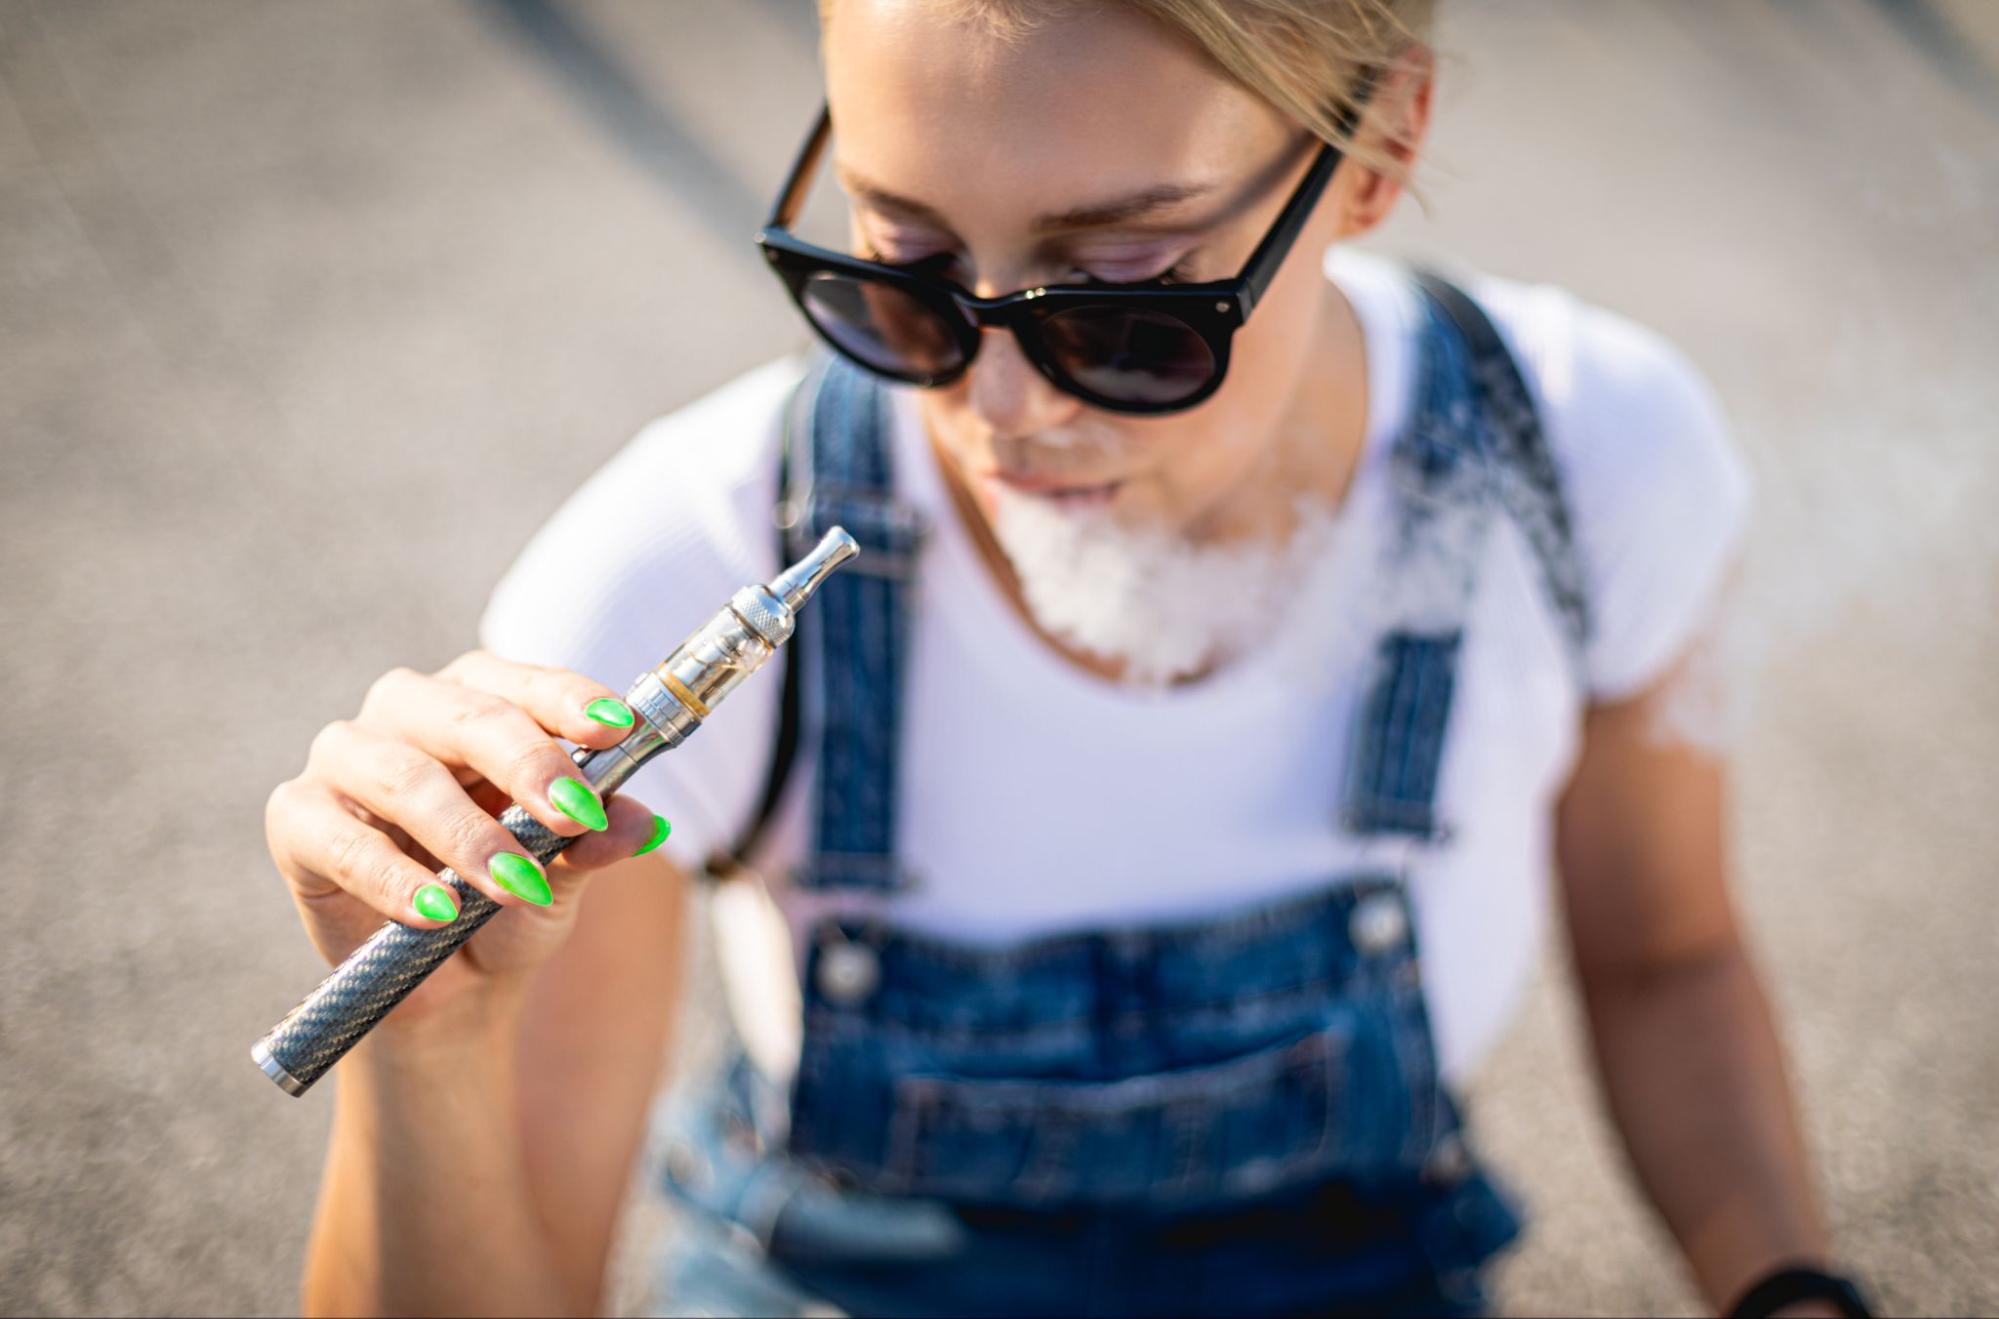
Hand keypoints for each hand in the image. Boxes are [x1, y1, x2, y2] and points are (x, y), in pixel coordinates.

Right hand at [265, 651, 666, 1022]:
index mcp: (479, 699)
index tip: (619, 727)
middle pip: (467, 715)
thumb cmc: (512, 896)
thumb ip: (595, 841)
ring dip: (470, 835)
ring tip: (519, 886)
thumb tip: (643, 823)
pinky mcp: (296, 817)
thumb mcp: (564, 873)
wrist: (450, 980)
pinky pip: (342, 841)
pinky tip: (440, 912)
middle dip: (529, 763)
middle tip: (574, 814)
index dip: (569, 701)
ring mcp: (345, 756)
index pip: (523, 683)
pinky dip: (396, 879)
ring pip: (406, 777)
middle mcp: (409, 711)